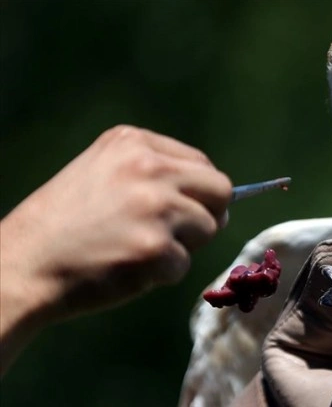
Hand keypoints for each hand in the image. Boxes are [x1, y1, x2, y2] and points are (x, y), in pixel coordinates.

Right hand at [0, 125, 231, 373]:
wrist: (23, 263)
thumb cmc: (65, 223)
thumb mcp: (104, 172)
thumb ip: (156, 174)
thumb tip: (222, 197)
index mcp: (135, 142)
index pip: (202, 163)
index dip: (199, 192)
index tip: (180, 208)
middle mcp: (149, 167)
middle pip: (220, 189)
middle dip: (207, 214)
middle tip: (176, 233)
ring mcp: (155, 206)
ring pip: (209, 228)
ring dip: (183, 246)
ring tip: (140, 249)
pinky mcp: (156, 247)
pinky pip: (185, 264)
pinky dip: (162, 274)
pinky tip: (128, 267)